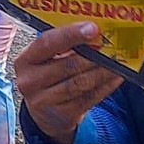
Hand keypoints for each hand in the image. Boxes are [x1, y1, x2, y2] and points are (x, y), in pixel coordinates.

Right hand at [11, 23, 124, 143]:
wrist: (44, 113)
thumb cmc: (47, 77)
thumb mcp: (45, 60)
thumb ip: (63, 45)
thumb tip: (92, 33)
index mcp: (25, 61)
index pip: (47, 43)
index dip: (71, 34)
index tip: (93, 28)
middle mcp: (30, 81)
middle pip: (68, 65)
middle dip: (94, 56)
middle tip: (112, 48)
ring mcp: (43, 100)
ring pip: (80, 83)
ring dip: (103, 72)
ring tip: (117, 63)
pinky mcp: (61, 114)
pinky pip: (88, 98)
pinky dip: (105, 87)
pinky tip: (115, 78)